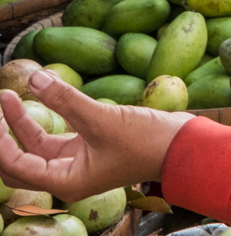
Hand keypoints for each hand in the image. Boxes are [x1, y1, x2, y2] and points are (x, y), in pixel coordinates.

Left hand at [0, 69, 192, 202]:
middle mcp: (67, 176)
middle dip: (3, 137)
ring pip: (35, 147)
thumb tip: (34, 78)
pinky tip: (41, 97)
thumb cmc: (147, 141)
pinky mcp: (88, 147)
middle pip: (19, 163)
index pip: (16, 166)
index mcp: (66, 181)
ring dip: (21, 123)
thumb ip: (66, 99)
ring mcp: (77, 162)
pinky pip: (54, 137)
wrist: (183, 145)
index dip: (0, 142)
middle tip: (0, 105)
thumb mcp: (103, 118)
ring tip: (9, 96)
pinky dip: (43, 120)